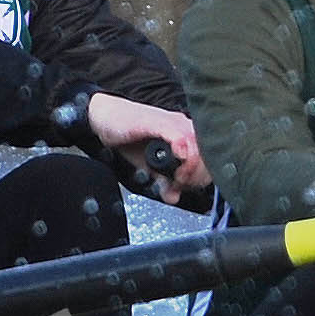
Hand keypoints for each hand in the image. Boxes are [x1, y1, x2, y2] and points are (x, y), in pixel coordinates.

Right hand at [86, 94, 210, 203]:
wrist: (105, 118)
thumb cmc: (126, 136)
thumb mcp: (147, 165)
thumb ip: (162, 180)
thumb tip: (173, 197)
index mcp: (185, 134)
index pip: (209, 158)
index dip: (201, 177)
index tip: (186, 187)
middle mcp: (183, 126)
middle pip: (207, 154)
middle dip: (196, 176)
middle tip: (179, 186)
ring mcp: (173, 123)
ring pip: (198, 147)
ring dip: (190, 169)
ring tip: (175, 179)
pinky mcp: (159, 122)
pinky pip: (180, 138)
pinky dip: (181, 154)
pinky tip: (173, 163)